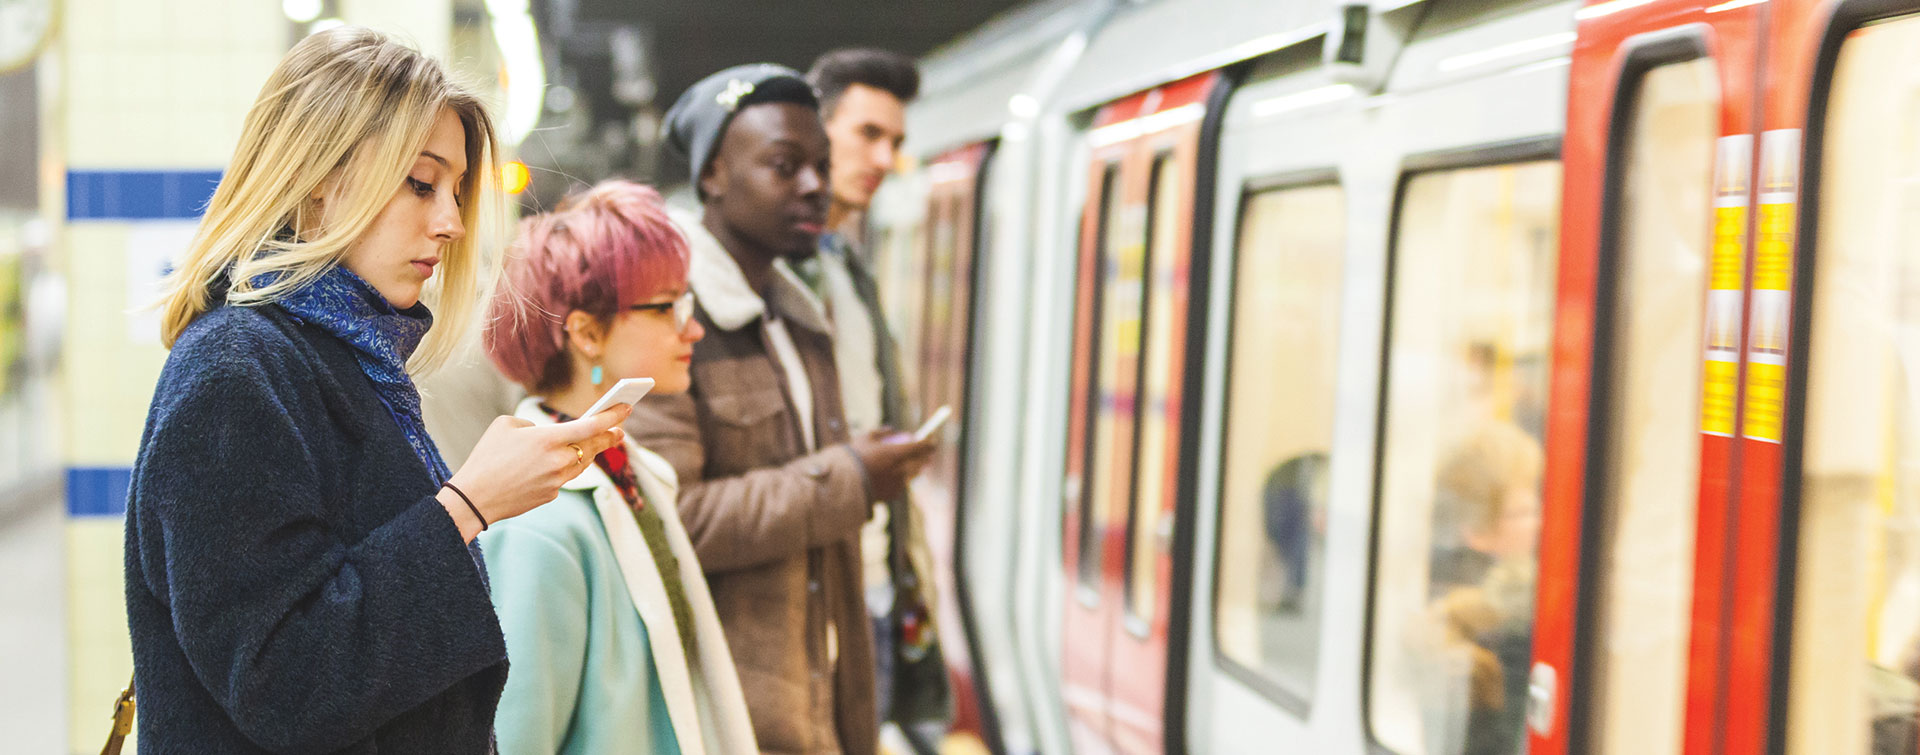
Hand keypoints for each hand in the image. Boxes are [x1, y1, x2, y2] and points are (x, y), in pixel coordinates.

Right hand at [438, 405, 631, 540]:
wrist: (474, 498)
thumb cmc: (486, 457)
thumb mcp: (505, 426)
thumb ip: (532, 424)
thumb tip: (546, 433)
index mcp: (547, 438)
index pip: (591, 426)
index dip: (612, 416)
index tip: (626, 408)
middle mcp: (558, 460)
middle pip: (593, 446)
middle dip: (609, 436)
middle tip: (619, 430)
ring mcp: (557, 480)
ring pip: (582, 463)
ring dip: (591, 453)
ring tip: (599, 443)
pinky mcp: (552, 495)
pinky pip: (565, 477)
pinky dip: (566, 468)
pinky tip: (563, 463)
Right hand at [847, 428, 936, 500]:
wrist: (843, 484)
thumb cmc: (853, 458)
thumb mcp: (865, 438)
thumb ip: (882, 433)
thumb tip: (892, 430)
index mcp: (896, 453)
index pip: (921, 446)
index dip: (929, 442)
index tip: (932, 440)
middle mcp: (901, 469)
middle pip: (920, 462)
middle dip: (925, 457)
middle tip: (927, 454)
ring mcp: (898, 484)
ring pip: (912, 474)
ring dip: (915, 469)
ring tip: (915, 465)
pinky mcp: (893, 495)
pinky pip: (901, 485)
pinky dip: (900, 480)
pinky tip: (897, 478)